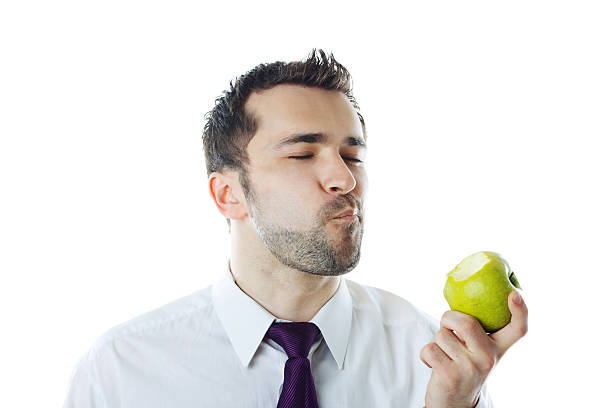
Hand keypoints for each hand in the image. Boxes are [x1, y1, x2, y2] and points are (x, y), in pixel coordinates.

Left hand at [419, 290, 527, 407]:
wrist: (454, 403)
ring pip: (442, 335)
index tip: (514, 294)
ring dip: (436, 340)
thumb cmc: (464, 366)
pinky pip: (429, 349)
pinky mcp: (450, 376)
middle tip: (448, 327)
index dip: (520, 311)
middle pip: (466, 323)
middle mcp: (489, 358)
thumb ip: (476, 330)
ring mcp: (470, 368)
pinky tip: (435, 364)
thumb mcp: (478, 350)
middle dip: (449, 318)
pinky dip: (426, 354)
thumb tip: (462, 293)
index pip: (518, 330)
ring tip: (445, 353)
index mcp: (498, 348)